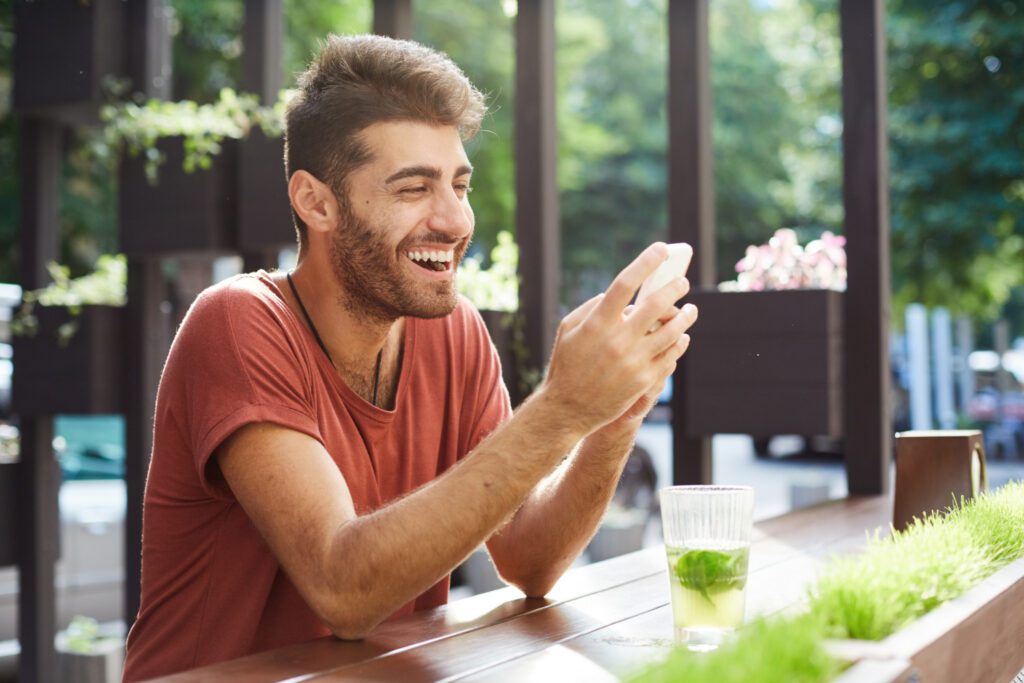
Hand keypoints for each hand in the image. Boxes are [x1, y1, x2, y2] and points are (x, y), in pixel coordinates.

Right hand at [538, 243, 696, 436]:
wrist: (567, 409)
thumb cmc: (566, 365)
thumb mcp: (567, 330)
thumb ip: (591, 306)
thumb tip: (617, 294)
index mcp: (596, 323)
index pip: (626, 284)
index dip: (646, 263)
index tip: (661, 250)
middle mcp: (617, 340)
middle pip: (656, 305)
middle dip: (675, 288)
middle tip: (683, 282)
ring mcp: (633, 362)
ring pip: (671, 331)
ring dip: (685, 316)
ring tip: (690, 309)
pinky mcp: (644, 380)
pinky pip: (671, 355)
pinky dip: (679, 342)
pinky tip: (682, 335)